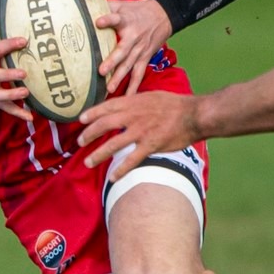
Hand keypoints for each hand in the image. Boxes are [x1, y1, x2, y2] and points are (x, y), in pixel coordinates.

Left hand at [78, 91, 199, 179]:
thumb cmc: (175, 104)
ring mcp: (140, 132)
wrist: (194, 115)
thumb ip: (136, 101)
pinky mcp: (150, 146)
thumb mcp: (152, 96)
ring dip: (98, 154)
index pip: (107, 107)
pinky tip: (112, 177)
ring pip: (113, 144)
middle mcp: (133, 116)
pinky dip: (120, 170)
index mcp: (133, 102)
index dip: (92, 113)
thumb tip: (125, 105)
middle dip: (88, 134)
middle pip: (104, 125)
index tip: (81, 120)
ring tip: (88, 162)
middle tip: (79, 142)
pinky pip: (131, 160)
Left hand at [95, 0, 172, 96]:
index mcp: (127, 20)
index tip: (98, 22)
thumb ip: (107, 6)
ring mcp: (140, 49)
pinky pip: (139, 74)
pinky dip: (134, 87)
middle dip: (112, 61)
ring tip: (110, 89)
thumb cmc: (138, 10)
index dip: (108, 19)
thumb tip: (85, 4)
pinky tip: (127, 99)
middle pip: (122, 50)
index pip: (117, 18)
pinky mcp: (145, 58)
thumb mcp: (124, 4)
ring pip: (129, 65)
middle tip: (101, 71)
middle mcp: (134, 36)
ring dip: (120, 78)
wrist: (164, 15)